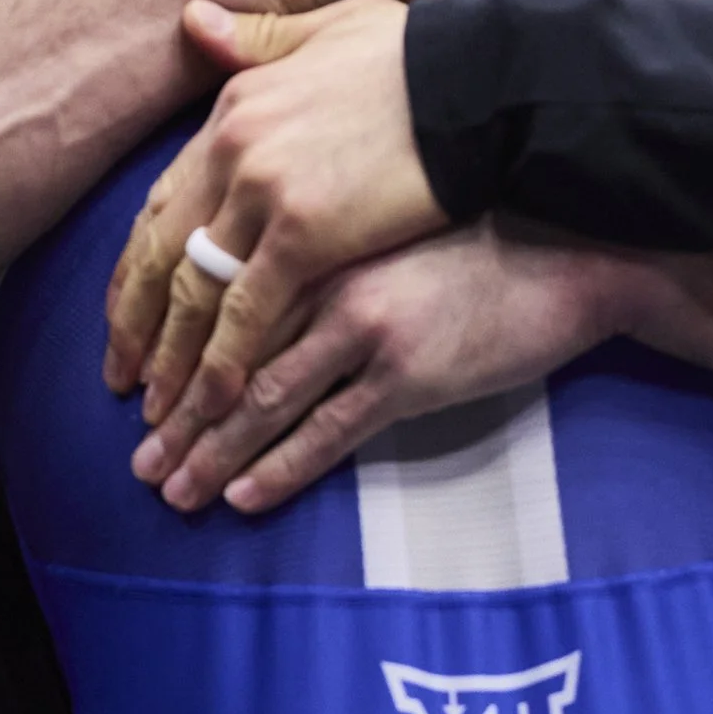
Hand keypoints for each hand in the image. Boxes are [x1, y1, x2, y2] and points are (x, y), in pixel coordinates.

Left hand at [103, 0, 444, 427]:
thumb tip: (192, 17)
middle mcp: (232, 148)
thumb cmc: (426, 55)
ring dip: (174, 359)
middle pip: (163, 253)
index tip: (128, 314)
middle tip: (123, 382)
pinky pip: (248, 312)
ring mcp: (264, 191)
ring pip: (195, 292)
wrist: (484, 77)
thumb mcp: (332, 28)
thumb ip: (259, 39)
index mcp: (235, 107)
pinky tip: (218, 402)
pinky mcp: (307, 234)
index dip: (141, 265)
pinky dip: (227, 362)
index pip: (166, 203)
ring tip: (163, 413)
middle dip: (139, 326)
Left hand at [129, 218, 632, 512]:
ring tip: (175, 492)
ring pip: (264, 401)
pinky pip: (329, 431)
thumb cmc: (487, 232)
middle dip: (179, 419)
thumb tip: (268, 280)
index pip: (222, 304)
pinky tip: (244, 494)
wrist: (571, 253)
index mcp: (317, 237)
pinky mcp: (410, 374)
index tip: (143, 397)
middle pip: (227, 359)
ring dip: (212, 453)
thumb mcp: (389, 219)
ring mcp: (367, 329)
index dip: (176, 357)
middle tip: (142, 465)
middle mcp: (327, 279)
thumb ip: (327, 240)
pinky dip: (281, 467)